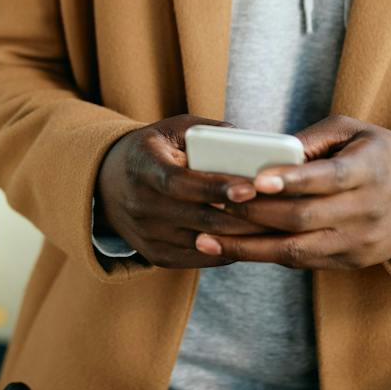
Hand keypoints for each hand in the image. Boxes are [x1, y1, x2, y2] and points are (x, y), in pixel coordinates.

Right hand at [95, 115, 269, 268]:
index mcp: (142, 166)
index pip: (179, 182)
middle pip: (198, 217)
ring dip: (242, 238)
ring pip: (204, 243)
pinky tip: (253, 240)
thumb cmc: (154, 150)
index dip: (214, 187)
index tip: (250, 187)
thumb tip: (254, 143)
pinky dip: (229, 250)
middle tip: (281, 211)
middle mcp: (140, 204)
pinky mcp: (155, 255)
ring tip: (276, 228)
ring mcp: (146, 234)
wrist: (109, 184)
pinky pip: (201, 259)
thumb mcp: (173, 130)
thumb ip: (210, 132)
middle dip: (243, 217)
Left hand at [193, 115, 390, 270]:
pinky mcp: (351, 261)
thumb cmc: (381, 154)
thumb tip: (267, 150)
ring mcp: (359, 242)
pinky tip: (234, 247)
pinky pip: (303, 261)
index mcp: (369, 170)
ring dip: (249, 246)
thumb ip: (311, 139)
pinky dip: (267, 255)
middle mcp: (366, 211)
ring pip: (297, 249)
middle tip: (214, 202)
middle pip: (303, 218)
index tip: (255, 180)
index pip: (328, 179)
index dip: (291, 181)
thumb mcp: (354, 130)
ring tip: (208, 237)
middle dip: (255, 213)